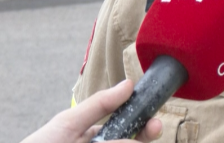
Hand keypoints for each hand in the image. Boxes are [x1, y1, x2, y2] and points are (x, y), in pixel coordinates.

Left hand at [21, 80, 162, 142]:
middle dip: (146, 136)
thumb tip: (128, 85)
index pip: (127, 128)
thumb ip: (100, 106)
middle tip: (153, 131)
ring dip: (134, 141)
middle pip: (133, 141)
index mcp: (96, 137)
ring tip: (132, 138)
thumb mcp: (69, 124)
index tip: (154, 123)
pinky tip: (128, 142)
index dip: (144, 125)